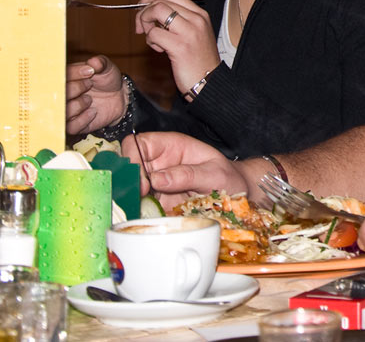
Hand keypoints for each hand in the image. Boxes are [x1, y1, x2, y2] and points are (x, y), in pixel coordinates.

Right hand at [65, 55, 124, 134]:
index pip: (59, 76)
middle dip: (75, 88)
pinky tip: (93, 111)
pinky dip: (83, 119)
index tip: (90, 71)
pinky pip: (71, 127)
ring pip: (62, 111)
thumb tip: (94, 62)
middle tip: (89, 84)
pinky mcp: (74, 125)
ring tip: (90, 99)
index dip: (74, 73)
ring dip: (78, 104)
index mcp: (65, 79)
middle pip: (56, 94)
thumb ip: (100, 63)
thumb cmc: (107, 80)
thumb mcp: (106, 68)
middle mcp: (62, 96)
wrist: (119, 97)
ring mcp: (67, 111)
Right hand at [125, 131, 247, 209]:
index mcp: (171, 146)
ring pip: (129, 189)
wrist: (237, 196)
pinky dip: (136, 214)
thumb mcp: (215, 173)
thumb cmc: (228, 178)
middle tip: (140, 199)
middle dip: (127, 183)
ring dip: (129, 200)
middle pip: (127, 167)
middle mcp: (158, 164)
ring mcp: (155, 185)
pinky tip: (143, 220)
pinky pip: (138, 207)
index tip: (143, 180)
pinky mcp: (156, 204)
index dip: (133, 157)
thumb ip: (188, 174)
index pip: (139, 143)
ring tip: (139, 212)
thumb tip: (157, 179)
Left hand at [135, 0, 219, 93]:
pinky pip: (154, 34)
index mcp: (199, 14)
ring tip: (152, 39)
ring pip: (156, 11)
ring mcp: (189, 32)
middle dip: (144, 12)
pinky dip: (150, 41)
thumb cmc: (198, 60)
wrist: (210, 81)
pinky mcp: (180, 46)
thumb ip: (179, 19)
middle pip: (160, 0)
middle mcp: (196, 19)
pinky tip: (159, 49)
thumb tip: (151, 10)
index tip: (142, 9)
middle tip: (142, 27)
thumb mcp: (194, 33)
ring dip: (146, 24)